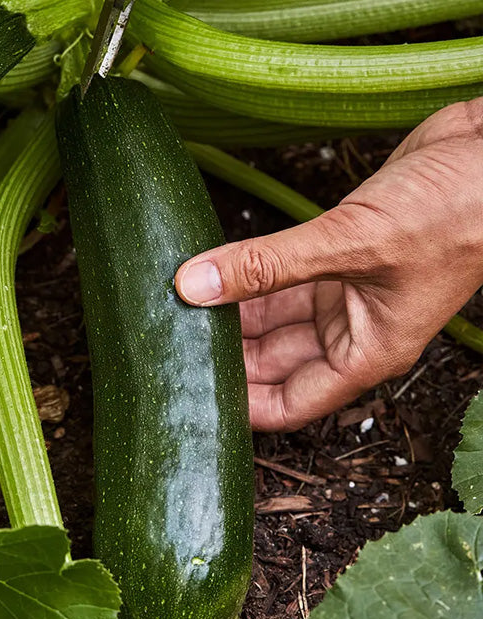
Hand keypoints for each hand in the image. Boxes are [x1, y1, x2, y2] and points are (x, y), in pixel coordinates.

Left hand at [175, 99, 482, 431]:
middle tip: (166, 343)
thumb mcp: (351, 243)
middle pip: (271, 360)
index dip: (238, 407)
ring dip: (226, 311)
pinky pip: (276, 273)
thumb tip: (192, 285)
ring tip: (171, 308)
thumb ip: (268, 265)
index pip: (289, 403)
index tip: (189, 396)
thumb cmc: (456, 211)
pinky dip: (242, 272)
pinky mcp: (333, 250)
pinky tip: (203, 268)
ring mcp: (340, 288)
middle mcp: (350, 327)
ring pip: (270, 315)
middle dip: (223, 353)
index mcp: (366, 351)